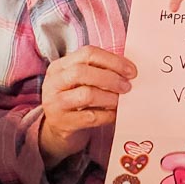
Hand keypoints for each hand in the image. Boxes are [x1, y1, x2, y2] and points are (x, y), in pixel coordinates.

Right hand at [39, 45, 136, 167]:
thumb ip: (99, 71)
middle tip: (127, 87)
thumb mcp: (80, 82)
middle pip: (83, 72)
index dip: (113, 61)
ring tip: (119, 101)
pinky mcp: (62, 123)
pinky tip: (114, 114)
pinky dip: (108, 115)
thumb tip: (128, 71)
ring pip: (86, 94)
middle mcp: (54, 83)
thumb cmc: (75, 100)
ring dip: (109, 97)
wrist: (57, 130)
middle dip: (111, 78)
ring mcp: (55, 104)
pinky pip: (91, 117)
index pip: (88, 53)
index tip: (131, 71)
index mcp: (60, 66)